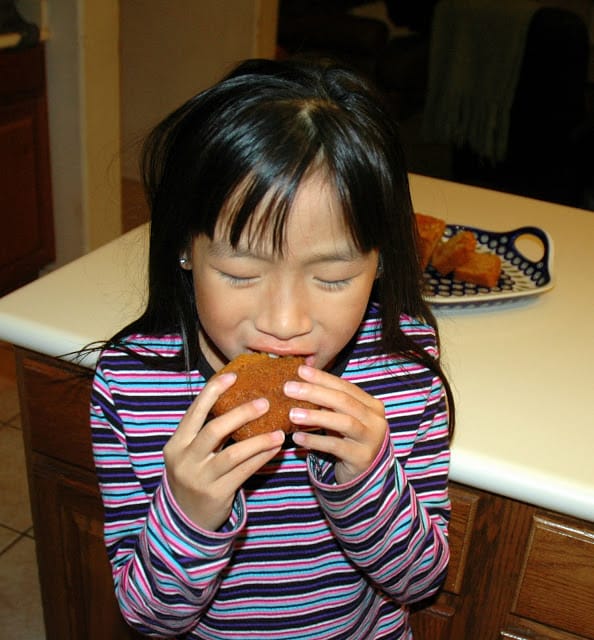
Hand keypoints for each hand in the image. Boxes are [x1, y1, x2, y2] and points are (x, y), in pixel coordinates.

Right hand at [163, 372, 284, 530]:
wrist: (185, 519)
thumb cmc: (195, 474)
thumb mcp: (191, 452)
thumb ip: (206, 430)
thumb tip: (237, 397)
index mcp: (176, 443)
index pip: (194, 411)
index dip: (213, 391)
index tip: (233, 376)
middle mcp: (185, 460)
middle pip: (214, 429)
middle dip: (241, 414)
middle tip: (265, 403)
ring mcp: (200, 479)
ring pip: (233, 454)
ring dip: (259, 440)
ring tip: (279, 431)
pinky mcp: (216, 494)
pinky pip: (244, 472)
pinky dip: (262, 458)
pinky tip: (275, 448)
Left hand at [285, 365, 387, 484]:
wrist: (365, 473)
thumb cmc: (348, 439)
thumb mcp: (342, 417)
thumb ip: (329, 402)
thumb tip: (300, 380)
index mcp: (372, 405)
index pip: (345, 386)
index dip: (322, 378)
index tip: (300, 371)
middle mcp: (376, 420)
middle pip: (343, 401)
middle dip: (315, 392)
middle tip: (289, 388)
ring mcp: (371, 440)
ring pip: (343, 422)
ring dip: (316, 416)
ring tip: (292, 414)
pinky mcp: (362, 458)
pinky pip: (336, 446)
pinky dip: (315, 440)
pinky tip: (297, 437)